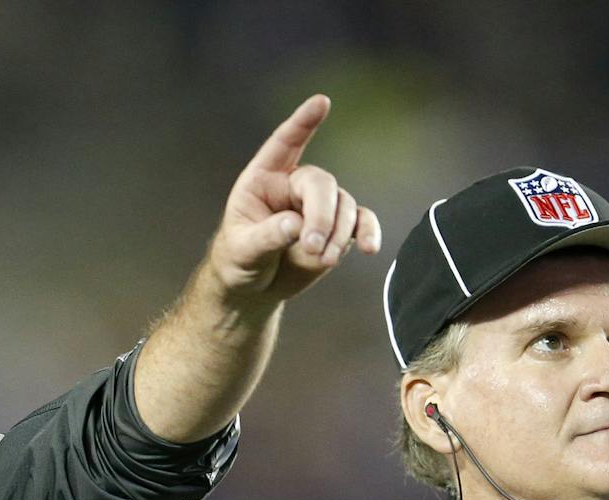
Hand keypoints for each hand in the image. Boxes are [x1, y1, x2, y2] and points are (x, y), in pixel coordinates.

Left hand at [206, 94, 381, 304]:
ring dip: (338, 233)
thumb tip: (296, 225)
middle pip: (320, 184)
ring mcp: (317, 206)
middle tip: (313, 248)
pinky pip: (360, 223)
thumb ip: (267, 236)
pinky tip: (369, 248)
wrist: (253, 288)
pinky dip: (368, 233)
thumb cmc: (238, 261)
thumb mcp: (242, 250)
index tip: (321, 103)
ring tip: (323, 260)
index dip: (302, 123)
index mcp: (263, 179)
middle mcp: (293, 186)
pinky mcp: (336, 229)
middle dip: (322, 215)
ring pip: (343, 205)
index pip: (284, 143)